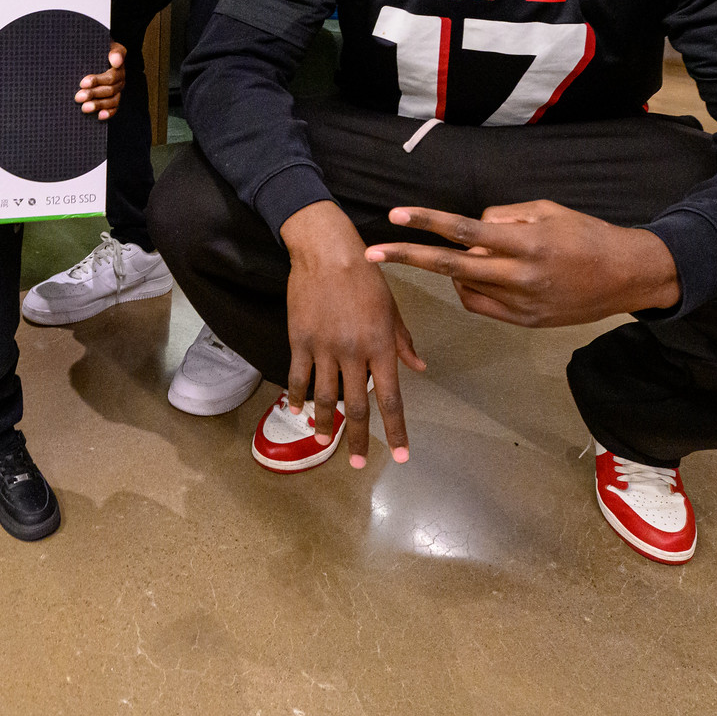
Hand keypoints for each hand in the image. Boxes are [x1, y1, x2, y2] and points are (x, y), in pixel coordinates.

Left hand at [74, 43, 124, 118]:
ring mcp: (118, 89)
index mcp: (118, 66)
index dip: (97, 81)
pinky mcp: (114, 97)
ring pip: (112, 100)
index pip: (110, 77)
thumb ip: (113, 51)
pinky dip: (108, 113)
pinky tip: (99, 116)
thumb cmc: (99, 47)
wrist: (98, 51)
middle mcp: (121, 78)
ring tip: (84, 108)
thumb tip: (116, 61)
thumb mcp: (105, 44)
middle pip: (110, 90)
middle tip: (78, 97)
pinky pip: (114, 107)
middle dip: (93, 94)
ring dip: (98, 105)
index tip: (82, 83)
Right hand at [279, 201, 426, 468]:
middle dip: (360, 439)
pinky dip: (298, 397)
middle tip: (359, 464)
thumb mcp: (393, 308)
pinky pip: (298, 377)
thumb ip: (404, 342)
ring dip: (325, 425)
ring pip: (325, 398)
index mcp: (381, 346)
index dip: (396, 431)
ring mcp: (324, 348)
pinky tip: (297, 412)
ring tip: (324, 442)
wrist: (327, 251)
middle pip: (357, 407)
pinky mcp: (300, 340)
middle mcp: (354, 353)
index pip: (391, 399)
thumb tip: (418, 369)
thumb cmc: (367, 277)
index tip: (401, 456)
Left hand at [366, 201, 679, 326]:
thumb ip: (504, 218)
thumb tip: (471, 229)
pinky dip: (474, 288)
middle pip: (450, 266)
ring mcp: (522, 304)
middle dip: (407, 258)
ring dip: (457, 269)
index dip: (427, 223)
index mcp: (526, 243)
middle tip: (371, 254)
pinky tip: (488, 275)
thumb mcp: (547, 211)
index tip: (396, 216)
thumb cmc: (587, 234)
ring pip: (465, 286)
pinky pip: (481, 304)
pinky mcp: (525, 322)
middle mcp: (520, 276)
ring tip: (484, 256)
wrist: (628, 276)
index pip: (465, 231)